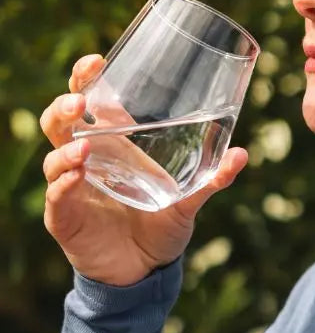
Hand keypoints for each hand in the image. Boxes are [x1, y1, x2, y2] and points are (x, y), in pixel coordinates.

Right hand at [40, 54, 247, 285]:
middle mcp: (86, 160)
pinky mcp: (65, 218)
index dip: (87, 78)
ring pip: (54, 156)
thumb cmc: (161, 225)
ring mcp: (72, 187)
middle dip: (66, 104)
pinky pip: (57, 197)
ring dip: (66, 147)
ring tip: (86, 146)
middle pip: (60, 121)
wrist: (145, 270)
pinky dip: (64, 185)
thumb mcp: (189, 199)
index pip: (89, 101)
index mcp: (112, 144)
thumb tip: (241, 154)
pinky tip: (76, 176)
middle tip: (81, 100)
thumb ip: (213, 178)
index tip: (98, 61)